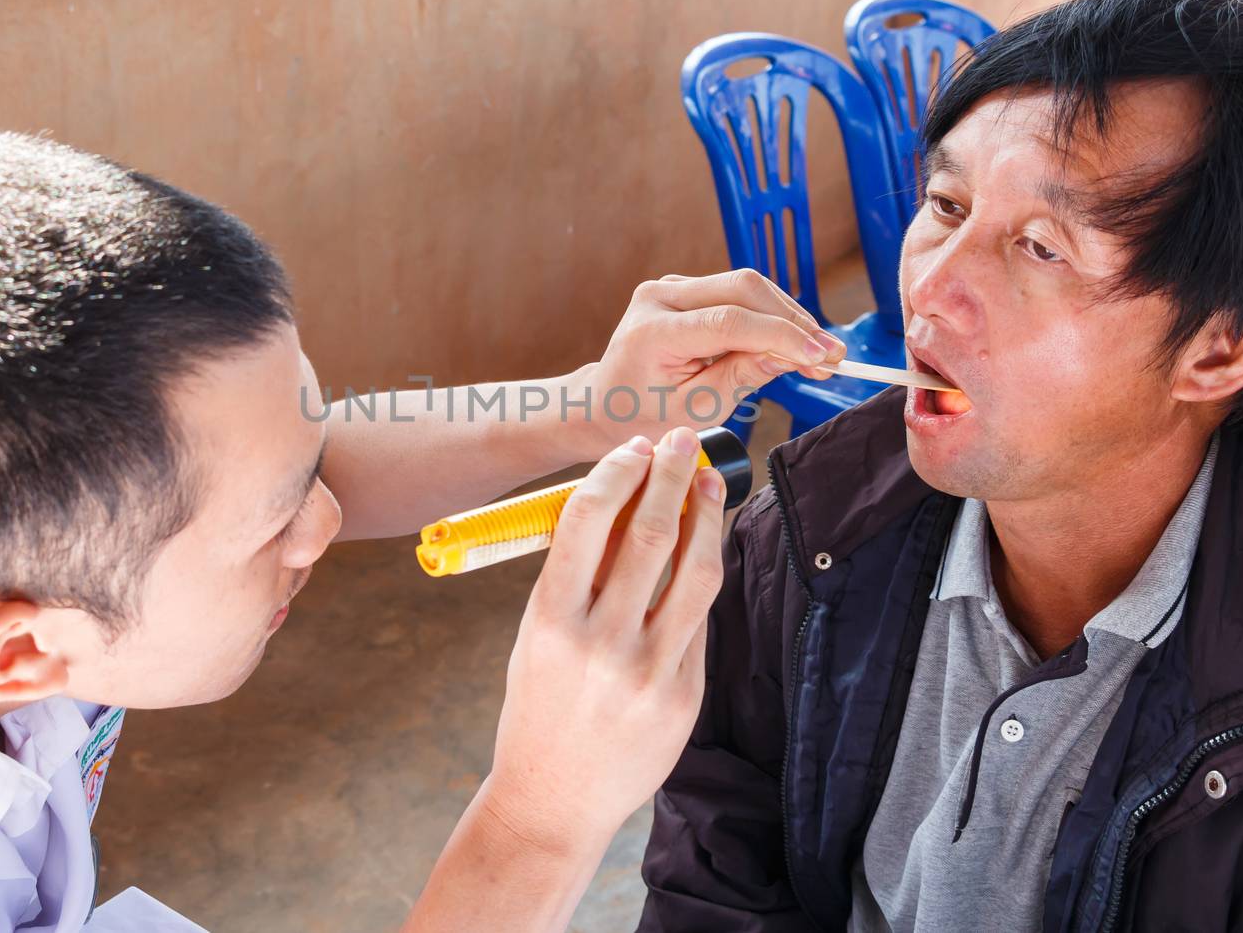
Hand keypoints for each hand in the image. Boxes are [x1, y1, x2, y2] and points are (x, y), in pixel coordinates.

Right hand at [476, 426, 726, 856]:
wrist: (552, 800)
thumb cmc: (537, 708)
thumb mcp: (535, 637)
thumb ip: (576, 579)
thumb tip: (621, 505)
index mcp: (549, 620)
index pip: (587, 521)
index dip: (617, 472)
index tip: (634, 447)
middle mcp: (599, 643)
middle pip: (649, 534)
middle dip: (670, 475)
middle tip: (682, 441)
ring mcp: (646, 672)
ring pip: (694, 572)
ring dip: (705, 515)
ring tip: (708, 481)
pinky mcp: (682, 696)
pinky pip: (700, 622)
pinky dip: (702, 578)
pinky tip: (704, 550)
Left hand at [569, 269, 845, 449]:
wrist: (604, 404)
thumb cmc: (642, 416)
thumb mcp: (695, 410)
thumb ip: (743, 376)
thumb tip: (795, 354)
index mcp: (654, 331)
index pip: (730, 321)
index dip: (782, 337)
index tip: (823, 356)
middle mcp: (660, 296)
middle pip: (743, 289)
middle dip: (794, 321)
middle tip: (832, 356)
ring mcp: (672, 287)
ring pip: (747, 287)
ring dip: (788, 318)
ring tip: (819, 355)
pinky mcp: (687, 289)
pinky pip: (739, 294)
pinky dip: (770, 316)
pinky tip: (794, 343)